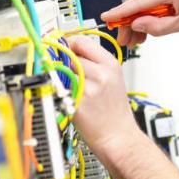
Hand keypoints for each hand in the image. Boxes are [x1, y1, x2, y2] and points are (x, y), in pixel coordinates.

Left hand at [68, 35, 141, 160]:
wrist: (118, 137)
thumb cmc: (114, 110)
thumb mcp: (112, 78)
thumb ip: (93, 62)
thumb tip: (68, 49)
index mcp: (110, 64)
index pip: (81, 40)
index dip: (69, 44)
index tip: (64, 48)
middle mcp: (100, 74)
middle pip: (69, 55)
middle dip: (65, 63)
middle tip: (70, 74)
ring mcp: (88, 88)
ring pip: (62, 71)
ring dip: (62, 78)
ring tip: (74, 89)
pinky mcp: (77, 102)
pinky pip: (60, 89)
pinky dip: (61, 92)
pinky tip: (71, 100)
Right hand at [101, 0, 178, 45]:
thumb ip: (157, 27)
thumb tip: (135, 25)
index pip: (139, 1)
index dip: (120, 11)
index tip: (106, 18)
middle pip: (136, 1)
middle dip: (128, 22)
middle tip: (125, 41)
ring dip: (134, 18)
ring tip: (135, 38)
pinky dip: (142, 9)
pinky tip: (142, 26)